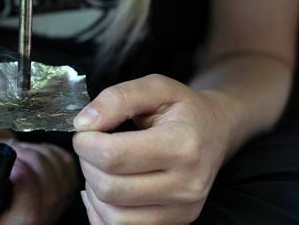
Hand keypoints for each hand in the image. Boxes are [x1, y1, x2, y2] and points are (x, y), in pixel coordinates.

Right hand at [0, 131, 77, 224]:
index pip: (29, 217)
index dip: (27, 188)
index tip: (15, 165)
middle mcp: (31, 224)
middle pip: (48, 198)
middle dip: (31, 166)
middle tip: (12, 153)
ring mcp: (51, 209)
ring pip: (59, 181)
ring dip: (37, 157)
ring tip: (18, 155)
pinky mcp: (65, 189)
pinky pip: (66, 168)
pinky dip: (49, 153)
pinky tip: (31, 155)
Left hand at [73, 74, 233, 223]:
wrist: (215, 131)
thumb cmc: (183, 109)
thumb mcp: (155, 87)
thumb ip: (117, 98)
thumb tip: (83, 123)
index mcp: (183, 145)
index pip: (113, 156)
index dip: (85, 143)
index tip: (85, 131)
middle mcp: (187, 184)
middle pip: (109, 188)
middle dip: (87, 164)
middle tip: (92, 146)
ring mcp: (182, 210)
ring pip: (112, 216)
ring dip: (93, 189)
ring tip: (101, 166)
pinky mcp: (175, 224)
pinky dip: (101, 212)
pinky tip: (105, 189)